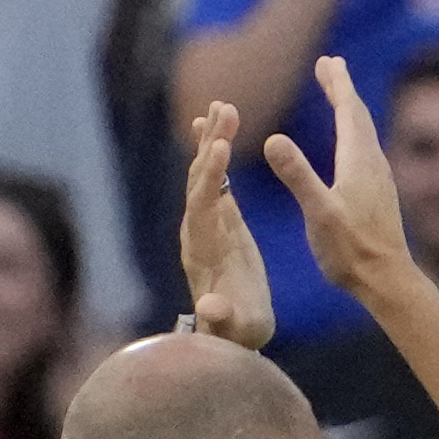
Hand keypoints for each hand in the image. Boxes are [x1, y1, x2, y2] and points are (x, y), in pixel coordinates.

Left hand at [179, 93, 280, 347]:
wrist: (233, 334)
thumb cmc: (240, 330)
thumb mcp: (236, 325)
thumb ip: (221, 315)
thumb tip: (210, 306)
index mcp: (203, 249)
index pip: (202, 204)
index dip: (210, 175)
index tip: (222, 145)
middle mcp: (197, 231)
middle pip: (199, 179)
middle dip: (211, 145)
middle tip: (224, 107)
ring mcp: (206, 224)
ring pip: (204, 174)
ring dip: (213, 140)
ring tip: (223, 105)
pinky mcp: (219, 221)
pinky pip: (213, 181)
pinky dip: (215, 154)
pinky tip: (219, 129)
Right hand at [260, 54, 412, 317]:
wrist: (386, 281)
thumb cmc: (351, 251)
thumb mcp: (318, 212)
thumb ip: (297, 175)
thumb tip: (273, 138)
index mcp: (358, 161)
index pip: (349, 112)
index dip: (337, 84)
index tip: (328, 60)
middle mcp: (373, 165)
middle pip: (358, 116)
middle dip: (342, 89)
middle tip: (330, 64)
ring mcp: (378, 180)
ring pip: (363, 134)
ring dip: (350, 110)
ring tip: (339, 96)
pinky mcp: (378, 195)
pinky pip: (365, 152)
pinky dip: (354, 135)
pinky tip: (351, 145)